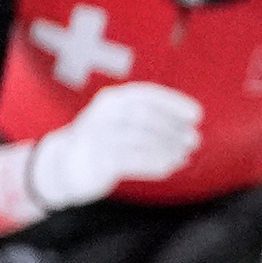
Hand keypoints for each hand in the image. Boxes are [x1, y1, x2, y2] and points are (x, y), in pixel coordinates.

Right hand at [26, 81, 202, 208]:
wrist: (64, 164)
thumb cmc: (105, 142)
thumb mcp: (123, 122)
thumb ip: (150, 120)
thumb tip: (188, 128)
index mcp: (113, 100)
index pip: (147, 95)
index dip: (174, 103)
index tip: (197, 115)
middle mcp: (104, 114)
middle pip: (145, 116)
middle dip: (173, 128)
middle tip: (194, 140)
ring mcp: (99, 136)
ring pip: (139, 139)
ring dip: (167, 147)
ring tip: (185, 155)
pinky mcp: (97, 160)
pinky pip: (131, 161)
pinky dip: (154, 164)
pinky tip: (169, 167)